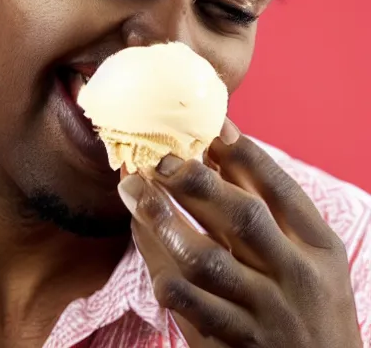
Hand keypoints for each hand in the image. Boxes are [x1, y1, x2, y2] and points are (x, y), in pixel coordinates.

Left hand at [118, 120, 361, 347]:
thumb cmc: (312, 300)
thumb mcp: (310, 253)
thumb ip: (270, 205)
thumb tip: (222, 147)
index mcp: (318, 246)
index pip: (280, 189)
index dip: (243, 153)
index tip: (209, 126)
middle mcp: (294, 275)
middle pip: (241, 217)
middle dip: (195, 181)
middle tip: (159, 157)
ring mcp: (263, 311)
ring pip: (205, 259)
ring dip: (163, 219)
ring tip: (133, 188)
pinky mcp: (233, 340)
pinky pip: (188, 301)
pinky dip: (159, 265)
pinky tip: (140, 235)